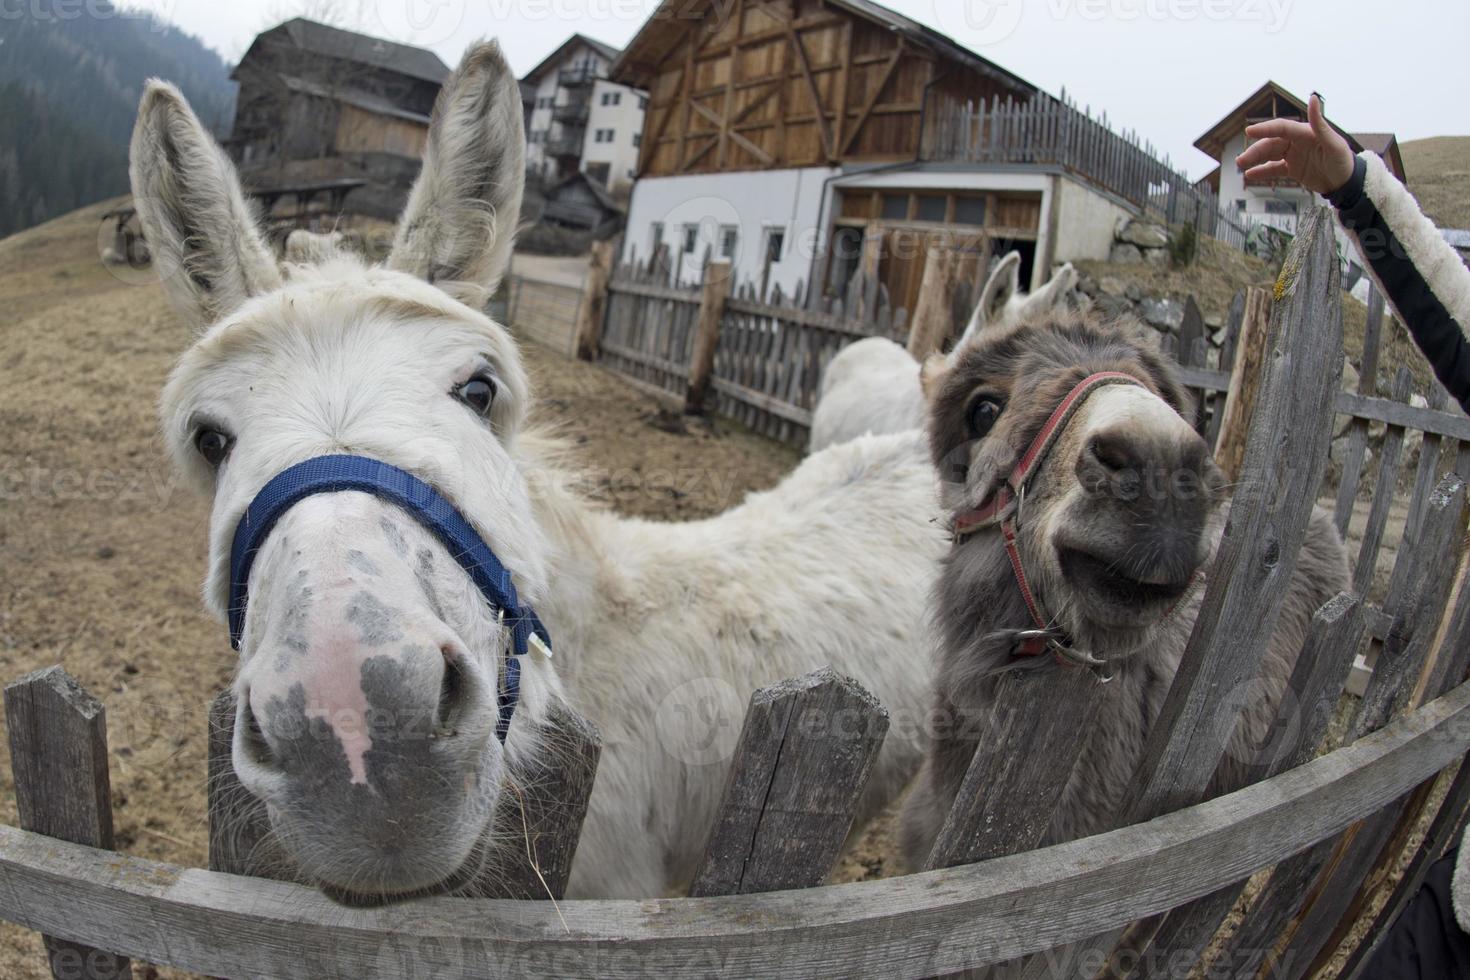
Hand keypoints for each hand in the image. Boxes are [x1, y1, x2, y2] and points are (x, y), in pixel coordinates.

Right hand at [1235, 93, 1355, 195]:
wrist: (1346, 183)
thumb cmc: (1343, 161)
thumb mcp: (1333, 144)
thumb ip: (1320, 123)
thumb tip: (1313, 99)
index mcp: (1306, 133)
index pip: (1282, 128)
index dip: (1265, 129)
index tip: (1249, 131)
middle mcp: (1297, 142)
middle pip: (1271, 143)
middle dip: (1255, 151)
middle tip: (1241, 160)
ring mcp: (1294, 155)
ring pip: (1269, 155)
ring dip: (1255, 159)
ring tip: (1241, 166)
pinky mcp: (1292, 168)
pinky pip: (1273, 169)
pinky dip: (1262, 171)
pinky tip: (1250, 174)